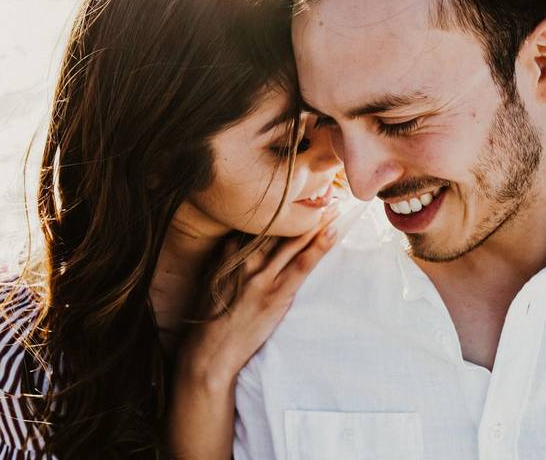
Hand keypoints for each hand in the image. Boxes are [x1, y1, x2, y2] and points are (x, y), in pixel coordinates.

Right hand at [176, 204, 340, 392]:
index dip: (280, 206)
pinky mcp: (276, 294)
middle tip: (325, 190)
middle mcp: (245, 258)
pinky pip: (302, 264)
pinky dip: (319, 245)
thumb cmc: (209, 321)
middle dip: (302, 207)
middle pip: (279, 225)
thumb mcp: (212, 281)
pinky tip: (333, 230)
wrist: (209, 355)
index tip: (297, 192)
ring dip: (318, 220)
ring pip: (294, 240)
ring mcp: (262, 276)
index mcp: (229, 253)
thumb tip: (240, 243)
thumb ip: (228, 260)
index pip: (259, 222)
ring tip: (337, 204)